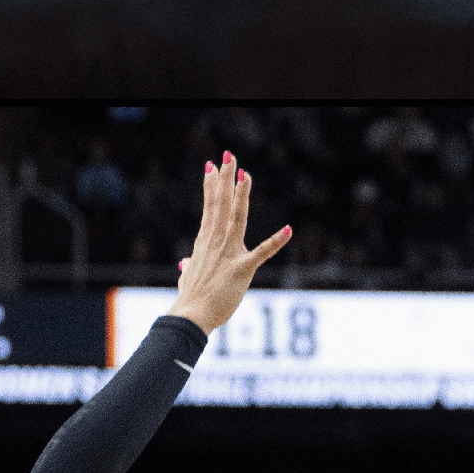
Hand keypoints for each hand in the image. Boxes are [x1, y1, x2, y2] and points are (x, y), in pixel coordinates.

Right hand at [167, 150, 295, 334]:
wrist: (190, 316)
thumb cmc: (191, 299)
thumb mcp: (189, 278)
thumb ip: (189, 267)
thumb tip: (184, 263)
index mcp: (205, 242)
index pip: (210, 208)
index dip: (212, 186)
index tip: (212, 166)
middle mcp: (215, 242)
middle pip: (221, 204)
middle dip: (225, 179)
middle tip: (228, 156)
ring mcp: (228, 253)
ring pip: (236, 218)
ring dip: (241, 196)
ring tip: (245, 174)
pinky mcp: (242, 269)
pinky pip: (262, 253)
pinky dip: (276, 241)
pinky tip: (289, 229)